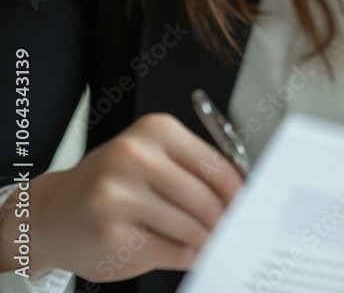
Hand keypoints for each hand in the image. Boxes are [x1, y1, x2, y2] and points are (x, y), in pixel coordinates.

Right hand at [0, 112, 241, 282]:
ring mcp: (120, 197)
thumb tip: (239, 197)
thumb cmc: (110, 184)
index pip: (214, 164)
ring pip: (190, 227)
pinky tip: (191, 253)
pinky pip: (169, 251)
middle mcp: (135, 157)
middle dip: (225, 220)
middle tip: (237, 231)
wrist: (52, 212)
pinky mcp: (112, 236)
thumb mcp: (148, 158)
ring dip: (209, 240)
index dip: (238, 191)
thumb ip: (191, 171)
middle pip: (204, 198)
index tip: (250, 206)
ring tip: (217, 243)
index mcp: (154, 131)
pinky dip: (188, 256)